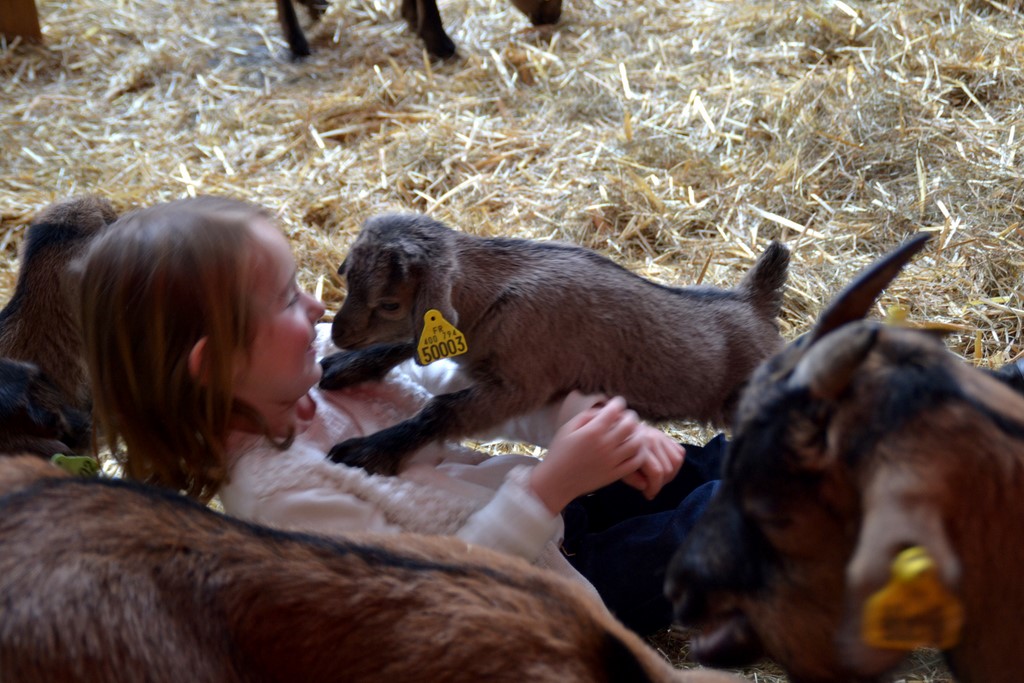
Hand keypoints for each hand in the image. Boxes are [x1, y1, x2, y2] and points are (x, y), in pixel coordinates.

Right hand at [528, 397, 645, 514]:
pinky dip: (640, 452)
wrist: (556, 482)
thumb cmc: (559, 453)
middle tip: (628, 416)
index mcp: (592, 432)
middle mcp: (604, 445)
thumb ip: (587, 416)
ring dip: (639, 433)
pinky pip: (635, 462)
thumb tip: (604, 411)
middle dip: (631, 416)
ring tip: (635, 431)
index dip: (618, 402)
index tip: (618, 402)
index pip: (614, 411)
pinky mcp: (614, 474)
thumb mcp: (567, 428)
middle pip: (630, 425)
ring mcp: (611, 461)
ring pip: (637, 443)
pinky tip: (636, 448)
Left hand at [619, 424, 685, 499]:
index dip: (654, 488)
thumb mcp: (618, 466)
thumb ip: (632, 478)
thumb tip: (645, 487)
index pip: (656, 472)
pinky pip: (680, 452)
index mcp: (639, 448)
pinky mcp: (665, 436)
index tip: (649, 495)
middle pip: (668, 469)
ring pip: (677, 461)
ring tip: (659, 479)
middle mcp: (652, 440)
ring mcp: (660, 436)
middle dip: (661, 483)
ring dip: (671, 474)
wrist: (616, 430)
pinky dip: (675, 463)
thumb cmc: (617, 451)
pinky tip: (665, 467)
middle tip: (652, 487)